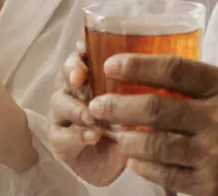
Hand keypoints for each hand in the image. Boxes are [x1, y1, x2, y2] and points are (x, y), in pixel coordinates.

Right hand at [48, 43, 126, 185]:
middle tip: (81, 77)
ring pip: (59, 102)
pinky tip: (93, 136)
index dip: (81, 52)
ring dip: (76, 107)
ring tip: (92, 116)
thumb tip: (158, 73)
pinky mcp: (61, 143)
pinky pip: (62, 135)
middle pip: (67, 74)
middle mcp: (75, 94)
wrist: (117, 169)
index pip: (82, 58)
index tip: (85, 50)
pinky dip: (77, 134)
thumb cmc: (128, 134)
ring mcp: (64, 118)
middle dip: (72, 71)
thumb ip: (140, 93)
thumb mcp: (138, 110)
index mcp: (93, 82)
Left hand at [87, 55, 217, 195]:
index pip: (175, 70)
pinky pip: (168, 177)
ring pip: (154, 146)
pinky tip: (138, 160)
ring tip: (115, 133)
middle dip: (117, 106)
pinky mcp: (215, 189)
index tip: (113, 65)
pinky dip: (147, 168)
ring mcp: (217, 158)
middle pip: (155, 109)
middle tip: (97, 104)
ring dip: (128, 139)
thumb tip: (172, 78)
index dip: (138, 65)